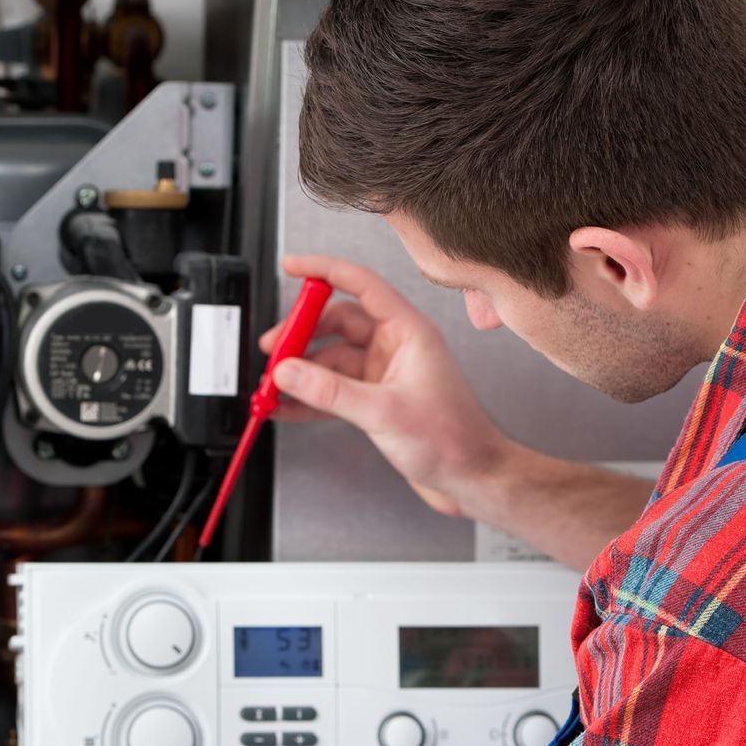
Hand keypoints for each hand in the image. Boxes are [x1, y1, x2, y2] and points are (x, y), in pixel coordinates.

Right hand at [265, 253, 510, 516]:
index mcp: (409, 332)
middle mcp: (397, 347)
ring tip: (273, 385)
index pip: (361, 285)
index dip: (323, 271)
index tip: (291, 266)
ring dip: (302, 372)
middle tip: (274, 349)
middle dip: (302, 334)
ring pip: (332, 359)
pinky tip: (287, 407)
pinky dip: (309, 397)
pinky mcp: (377, 400)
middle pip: (338, 323)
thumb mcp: (384, 412)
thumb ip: (331, 391)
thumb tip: (290, 372)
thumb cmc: (453, 441)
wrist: (471, 478)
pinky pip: (334, 390)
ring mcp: (386, 374)